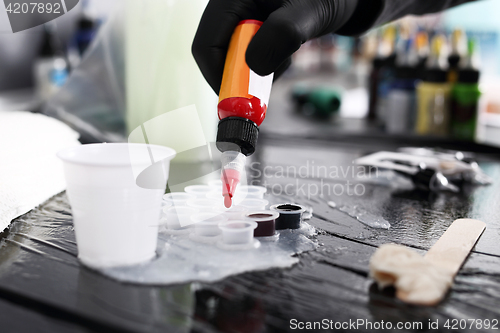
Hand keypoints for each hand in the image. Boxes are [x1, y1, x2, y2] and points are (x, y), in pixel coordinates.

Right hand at [192, 0, 349, 93]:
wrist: (338, 0)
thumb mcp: (307, 15)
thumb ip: (282, 35)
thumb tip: (253, 65)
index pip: (206, 44)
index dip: (218, 76)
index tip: (238, 100)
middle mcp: (229, 7)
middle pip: (215, 54)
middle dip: (239, 75)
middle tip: (262, 87)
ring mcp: (237, 19)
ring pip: (230, 58)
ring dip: (254, 71)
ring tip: (284, 59)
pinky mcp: (247, 30)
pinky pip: (243, 57)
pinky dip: (262, 66)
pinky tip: (283, 55)